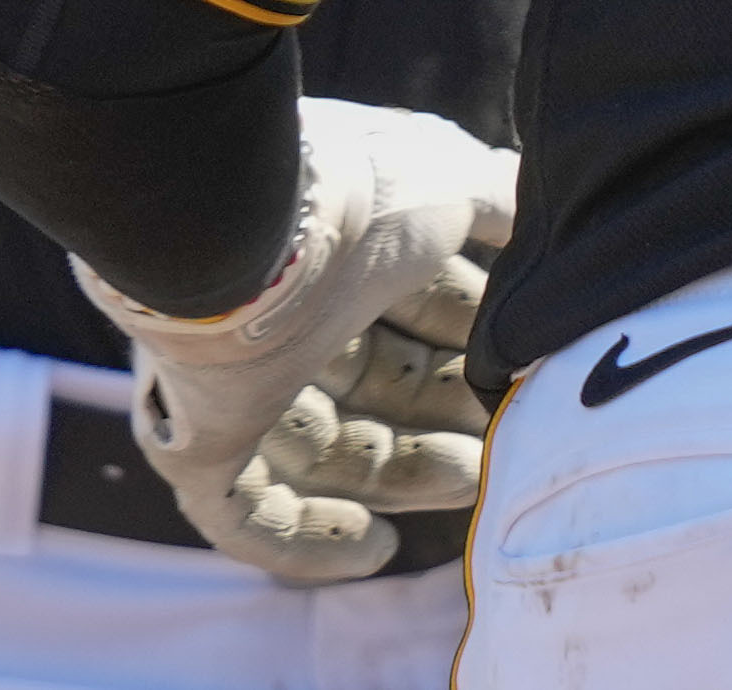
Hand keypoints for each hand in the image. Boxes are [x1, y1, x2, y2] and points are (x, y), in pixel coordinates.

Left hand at [78, 101, 513, 582]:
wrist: (252, 232)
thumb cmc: (358, 200)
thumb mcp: (453, 182)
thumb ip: (495, 199)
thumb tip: (534, 216)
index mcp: (329, 256)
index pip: (403, 314)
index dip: (463, 342)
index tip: (517, 370)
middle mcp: (278, 319)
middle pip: (370, 388)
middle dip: (442, 418)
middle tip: (508, 440)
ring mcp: (230, 387)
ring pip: (321, 455)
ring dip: (402, 477)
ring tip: (473, 482)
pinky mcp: (197, 448)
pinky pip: (248, 517)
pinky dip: (310, 542)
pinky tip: (375, 550)